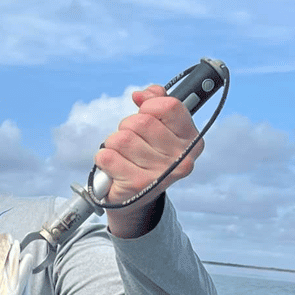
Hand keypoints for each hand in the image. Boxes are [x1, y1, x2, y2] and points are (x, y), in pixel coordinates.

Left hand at [96, 85, 202, 238]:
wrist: (135, 198)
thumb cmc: (147, 157)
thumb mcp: (160, 128)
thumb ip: (156, 102)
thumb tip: (140, 95)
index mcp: (191, 139)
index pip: (169, 106)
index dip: (149, 105)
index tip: (145, 114)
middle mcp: (181, 158)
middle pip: (141, 121)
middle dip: (127, 126)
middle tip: (130, 141)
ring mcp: (160, 173)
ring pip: (121, 139)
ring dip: (113, 143)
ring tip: (121, 154)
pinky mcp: (136, 185)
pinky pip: (107, 156)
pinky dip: (103, 157)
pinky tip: (111, 165)